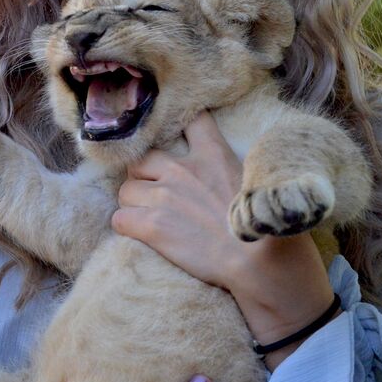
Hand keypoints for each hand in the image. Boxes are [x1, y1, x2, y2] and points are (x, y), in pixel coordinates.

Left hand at [112, 112, 334, 364]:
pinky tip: (141, 235)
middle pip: (140, 160)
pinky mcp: (152, 225)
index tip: (174, 138)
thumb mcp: (252, 180)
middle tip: (154, 195)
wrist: (258, 262)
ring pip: (126, 191)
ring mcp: (164, 196)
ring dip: (133, 204)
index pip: (189, 120)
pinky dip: (127, 227)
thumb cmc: (262, 226)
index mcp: (212, 154)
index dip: (177, 126)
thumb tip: (219, 171)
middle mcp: (183, 170)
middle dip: (143, 177)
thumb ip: (227, 167)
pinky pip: (120, 219)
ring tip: (148, 219)